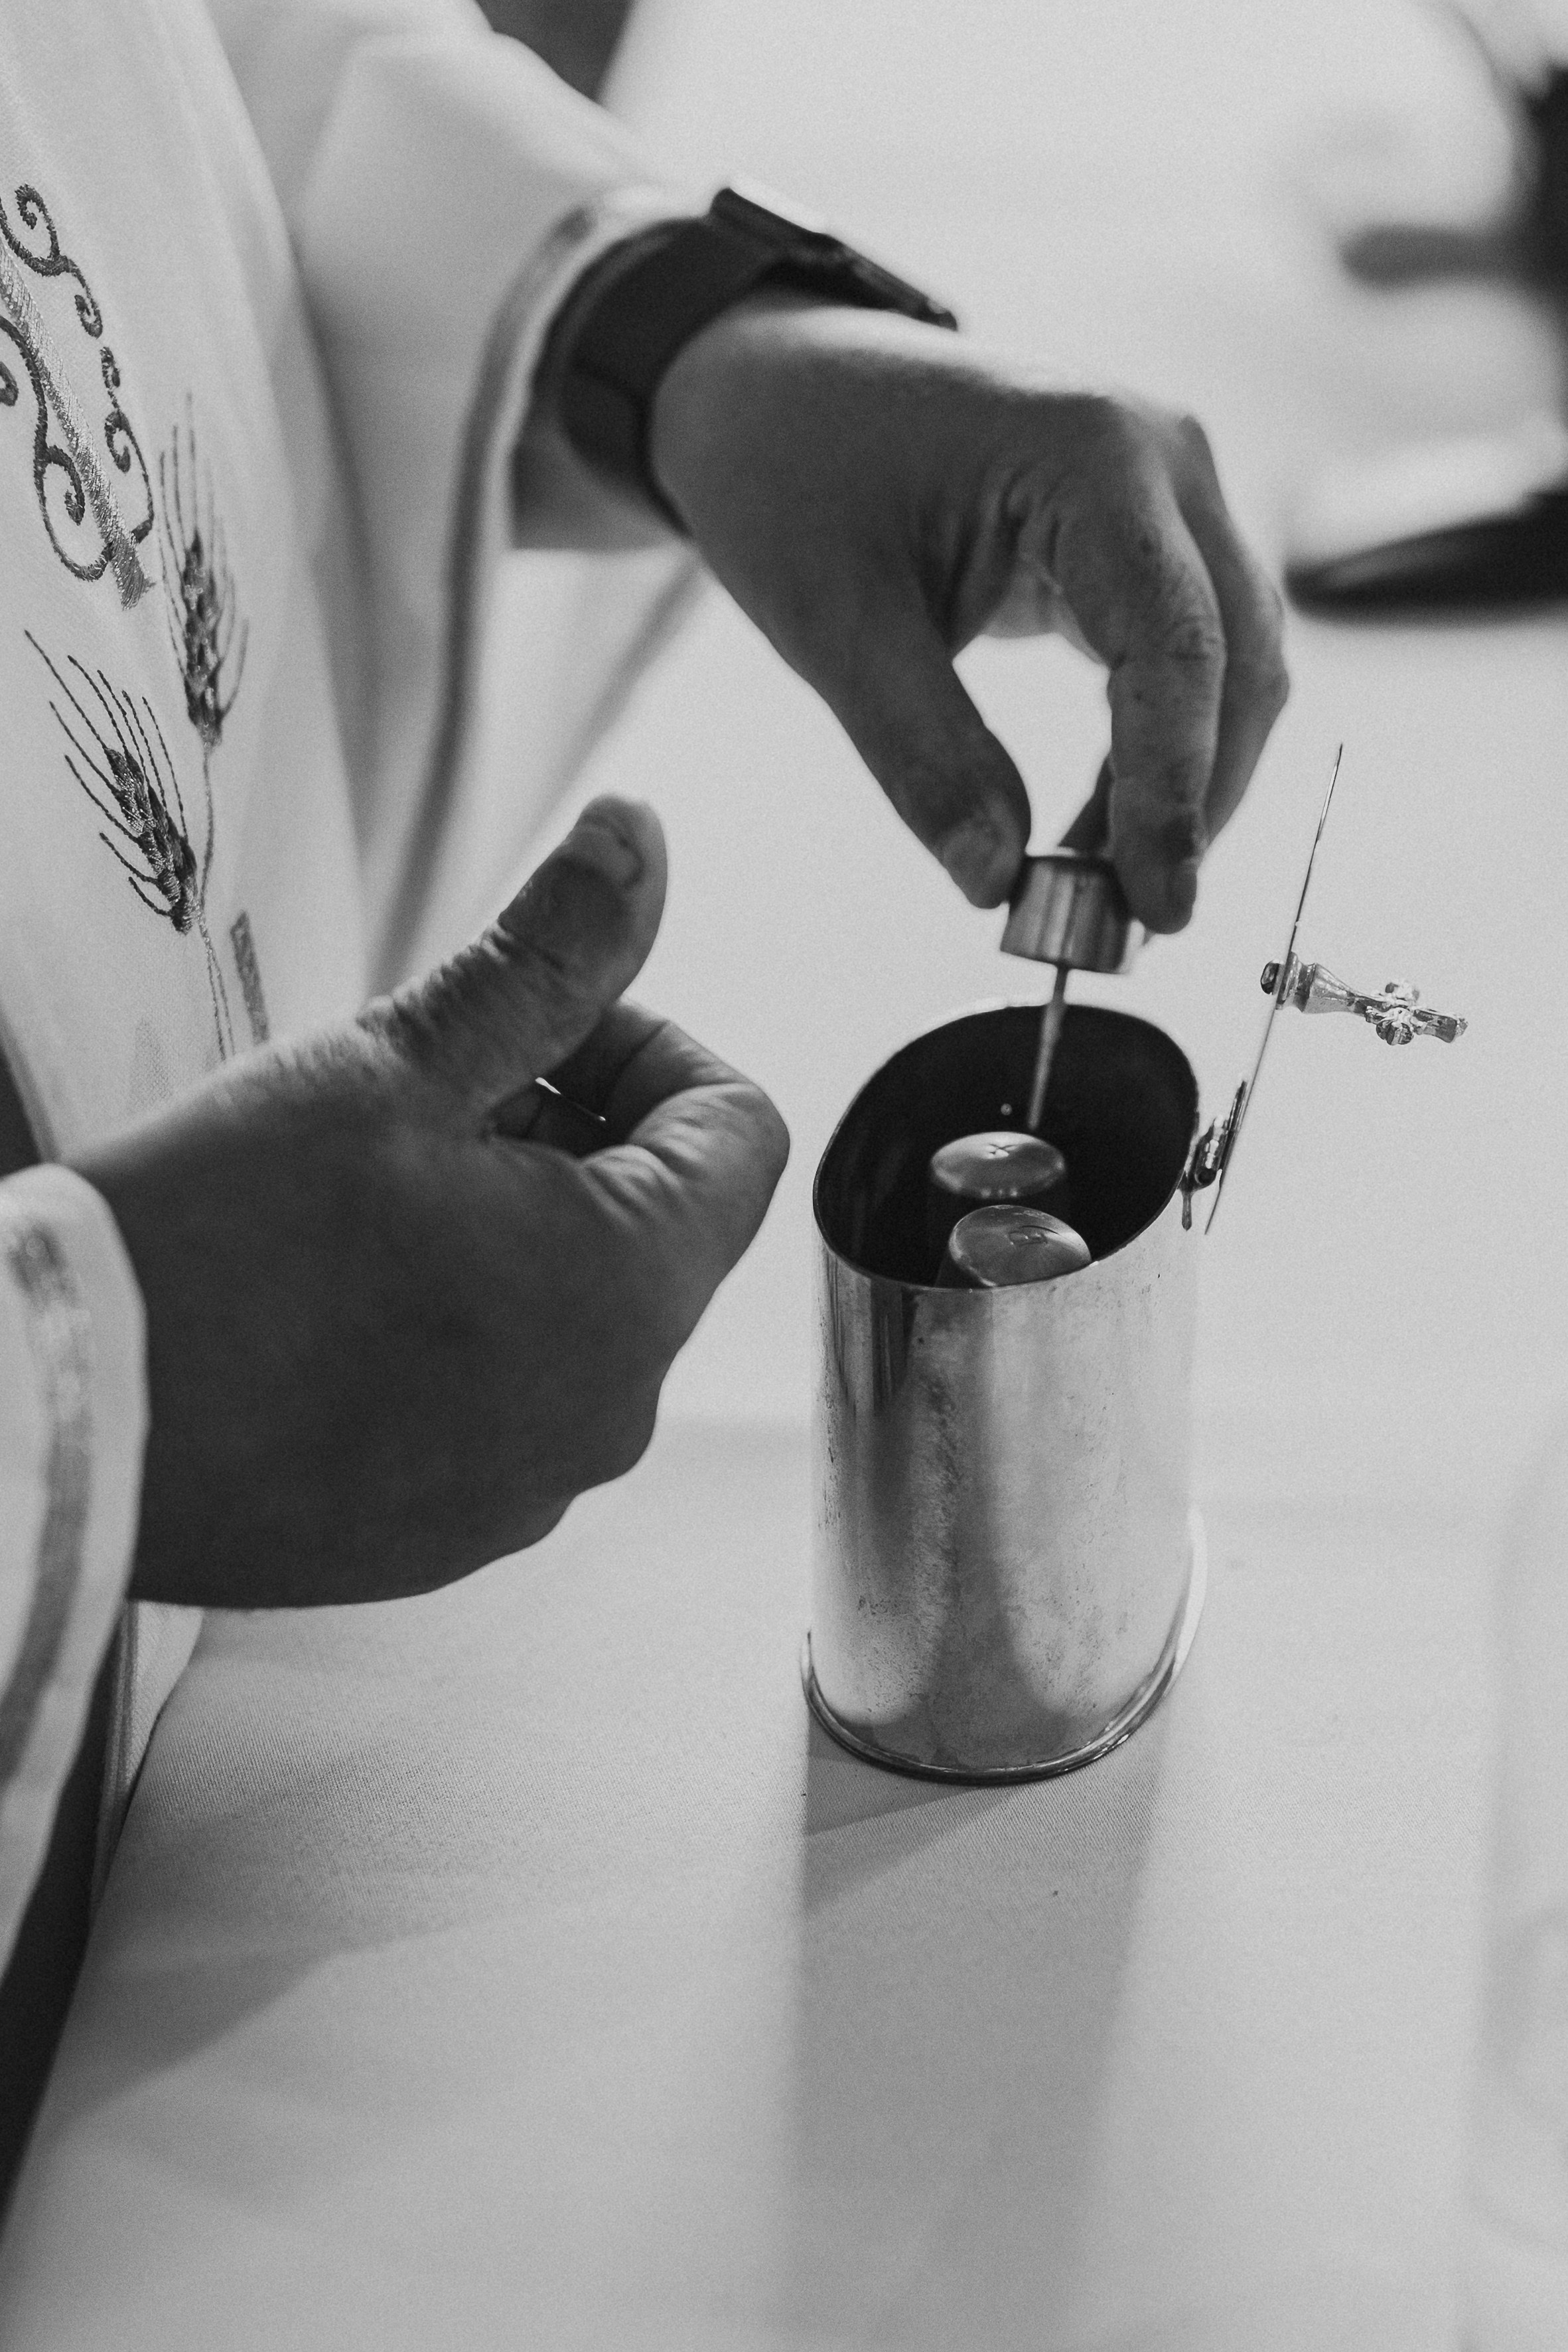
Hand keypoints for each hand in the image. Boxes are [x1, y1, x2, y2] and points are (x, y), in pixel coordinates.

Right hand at [75, 799, 787, 1608]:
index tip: (531, 1034)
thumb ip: (545, 959)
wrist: (60, 1421)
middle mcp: (611, 1411)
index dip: (645, 1047)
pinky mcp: (450, 1535)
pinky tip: (337, 1300)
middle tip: (420, 1108)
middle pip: (657, 1222)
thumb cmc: (217, 1244)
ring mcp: (531, 1489)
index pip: (739, 1131)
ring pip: (577, 1314)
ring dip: (508, 1231)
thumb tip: (640, 840)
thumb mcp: (394, 1066)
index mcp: (630, 1289)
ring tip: (363, 1203)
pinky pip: (505, 1405)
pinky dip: (457, 1334)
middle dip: (565, 1135)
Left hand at [650, 299, 1287, 930]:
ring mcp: (1165, 486)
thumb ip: (924, 757)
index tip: (1156, 904)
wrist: (772, 386)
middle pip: (1234, 660)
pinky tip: (1099, 823)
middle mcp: (1162, 455)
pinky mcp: (1144, 527)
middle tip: (1128, 923)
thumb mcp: (834, 626)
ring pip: (1230, 664)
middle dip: (1193, 800)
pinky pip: (1189, 651)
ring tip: (1101, 885)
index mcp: (1094, 453)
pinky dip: (1159, 744)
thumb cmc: (791, 472)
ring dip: (1184, 781)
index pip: (1178, 646)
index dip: (1175, 789)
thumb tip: (998, 883)